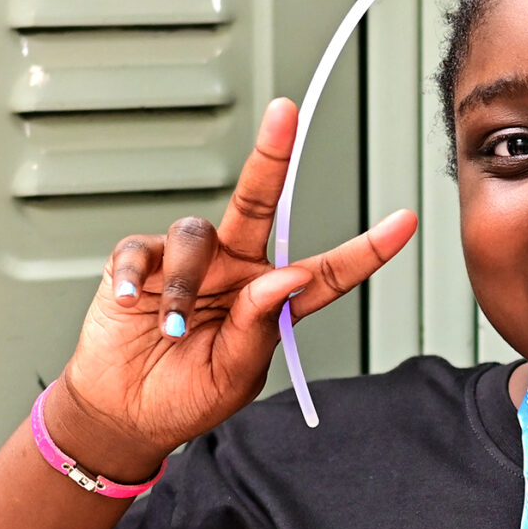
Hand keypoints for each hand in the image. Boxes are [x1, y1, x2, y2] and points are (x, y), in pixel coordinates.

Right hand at [51, 97, 418, 476]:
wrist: (124, 413)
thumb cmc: (185, 396)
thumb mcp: (233, 375)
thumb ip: (259, 327)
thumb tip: (286, 277)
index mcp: (270, 301)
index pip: (325, 272)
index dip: (364, 250)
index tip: (403, 223)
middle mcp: (234, 270)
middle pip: (258, 205)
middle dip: (272, 158)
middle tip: (285, 115)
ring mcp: (188, 264)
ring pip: (195, 234)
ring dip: (182, 282)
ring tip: (171, 327)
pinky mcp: (139, 263)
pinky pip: (141, 250)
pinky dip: (135, 276)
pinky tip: (133, 302)